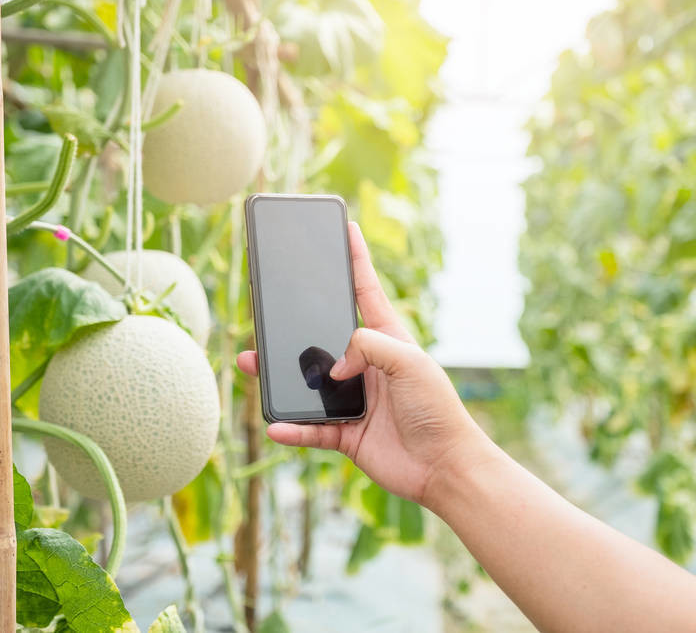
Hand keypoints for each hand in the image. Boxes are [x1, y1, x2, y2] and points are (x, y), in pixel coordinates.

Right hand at [237, 222, 495, 507]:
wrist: (444, 467)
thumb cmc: (437, 408)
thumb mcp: (409, 362)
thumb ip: (368, 347)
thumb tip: (333, 367)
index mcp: (388, 339)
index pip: (366, 291)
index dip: (355, 259)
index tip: (346, 227)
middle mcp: (367, 366)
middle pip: (321, 339)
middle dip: (293, 326)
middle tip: (265, 311)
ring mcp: (354, 400)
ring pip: (306, 384)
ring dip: (277, 377)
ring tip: (251, 362)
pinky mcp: (346, 435)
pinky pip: (310, 430)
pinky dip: (292, 429)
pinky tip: (275, 425)